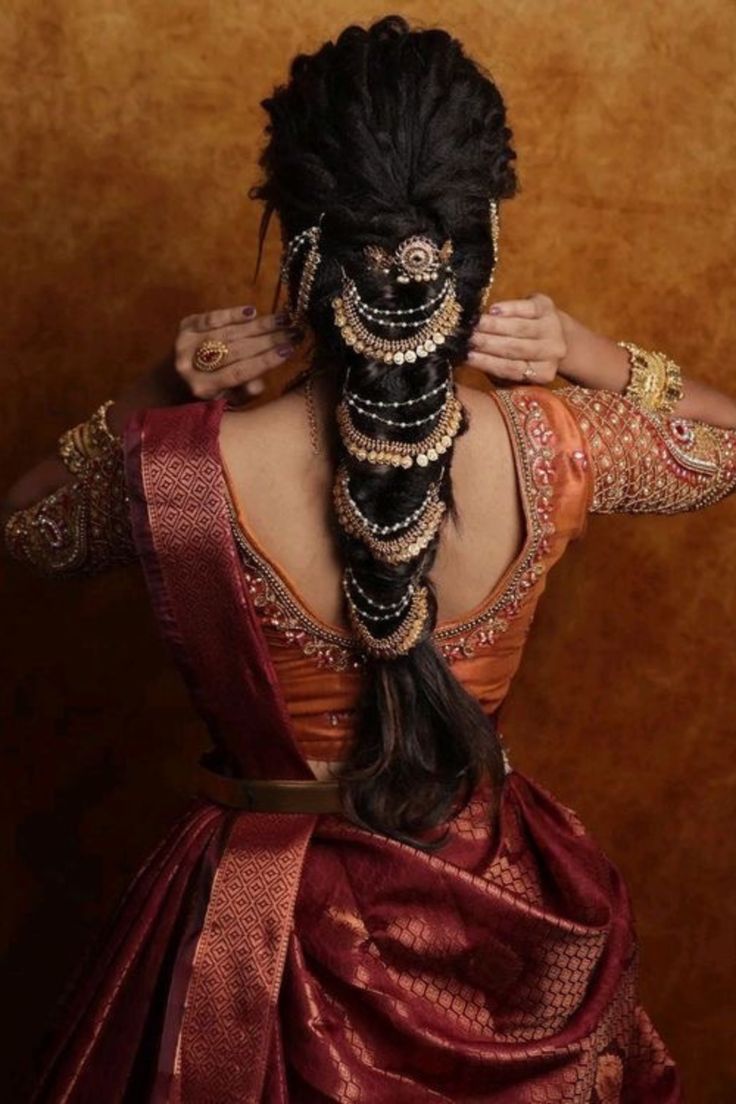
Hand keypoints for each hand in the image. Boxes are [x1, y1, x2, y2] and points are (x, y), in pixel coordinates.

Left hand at [175, 305, 297, 401]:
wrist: (171, 380)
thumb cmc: (209, 394)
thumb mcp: (228, 401)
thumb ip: (243, 394)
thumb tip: (258, 384)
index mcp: (202, 389)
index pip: (239, 372)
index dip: (264, 361)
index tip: (289, 350)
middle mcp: (190, 366)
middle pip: (235, 350)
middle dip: (267, 340)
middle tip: (293, 331)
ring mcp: (184, 343)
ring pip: (227, 332)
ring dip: (258, 325)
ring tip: (283, 319)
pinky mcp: (184, 326)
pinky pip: (211, 318)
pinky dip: (232, 314)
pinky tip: (253, 312)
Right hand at [467, 292, 566, 384]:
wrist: (554, 333)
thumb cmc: (523, 356)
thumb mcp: (512, 369)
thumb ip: (494, 368)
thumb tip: (466, 357)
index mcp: (543, 373)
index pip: (510, 369)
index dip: (488, 362)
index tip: (467, 357)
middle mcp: (552, 352)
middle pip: (515, 348)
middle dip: (488, 342)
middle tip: (467, 339)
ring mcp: (553, 328)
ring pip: (519, 328)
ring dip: (494, 326)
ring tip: (474, 325)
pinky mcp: (548, 306)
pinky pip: (525, 308)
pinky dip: (508, 309)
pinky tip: (492, 310)